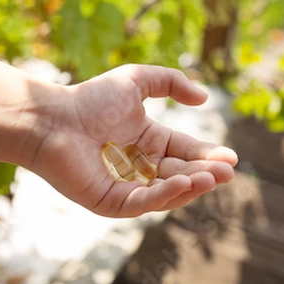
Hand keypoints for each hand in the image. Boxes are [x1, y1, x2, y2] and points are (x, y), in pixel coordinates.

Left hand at [25, 64, 237, 216]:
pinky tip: (184, 183)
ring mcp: (127, 186)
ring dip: (191, 187)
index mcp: (150, 141)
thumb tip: (205, 98)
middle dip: (206, 175)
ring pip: (166, 193)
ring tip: (211, 178)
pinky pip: (142, 203)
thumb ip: (171, 82)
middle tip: (228, 173)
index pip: (186, 151)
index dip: (208, 156)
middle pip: (181, 174)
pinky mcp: (110, 201)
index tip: (231, 158)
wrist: (52, 117)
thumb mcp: (137, 80)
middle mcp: (142, 166)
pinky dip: (164, 195)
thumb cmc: (90, 98)